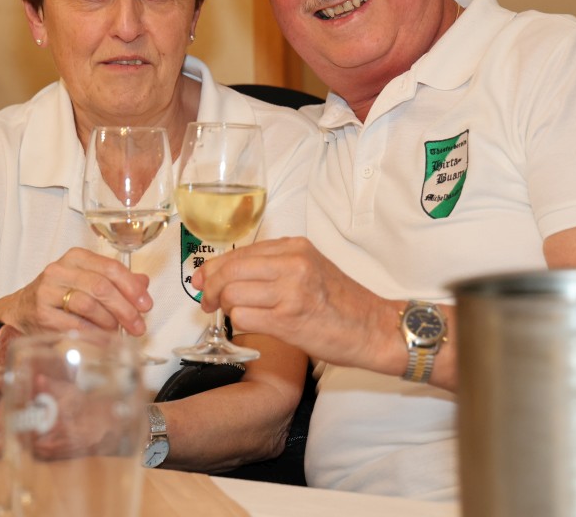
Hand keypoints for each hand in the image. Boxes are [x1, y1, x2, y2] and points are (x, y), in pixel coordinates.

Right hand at [6, 247, 154, 336]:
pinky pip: (75, 324)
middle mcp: (60, 270)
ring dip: (109, 321)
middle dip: (125, 308)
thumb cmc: (59, 295)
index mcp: (76, 257)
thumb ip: (115, 280)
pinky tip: (103, 338)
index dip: (132, 287)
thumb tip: (143, 283)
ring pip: (88, 304)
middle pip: (101, 287)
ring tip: (118, 331)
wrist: (21, 311)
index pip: (110, 267)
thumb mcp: (87, 281)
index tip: (146, 304)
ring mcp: (48, 291)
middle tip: (138, 325)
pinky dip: (94, 333)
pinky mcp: (42, 314)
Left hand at [194, 237, 395, 370]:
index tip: (202, 281)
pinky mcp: (288, 320)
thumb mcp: (309, 268)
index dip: (213, 268)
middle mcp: (292, 264)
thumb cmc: (340, 302)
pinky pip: (242, 319)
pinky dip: (239, 325)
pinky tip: (252, 327)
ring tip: (234, 315)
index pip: (238, 253)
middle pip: (228, 271)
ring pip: (231, 295)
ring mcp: (290, 291)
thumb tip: (225, 272)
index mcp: (295, 247)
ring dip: (226, 309)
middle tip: (208, 303)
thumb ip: (272, 265)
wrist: (373, 329)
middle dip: (210, 288)